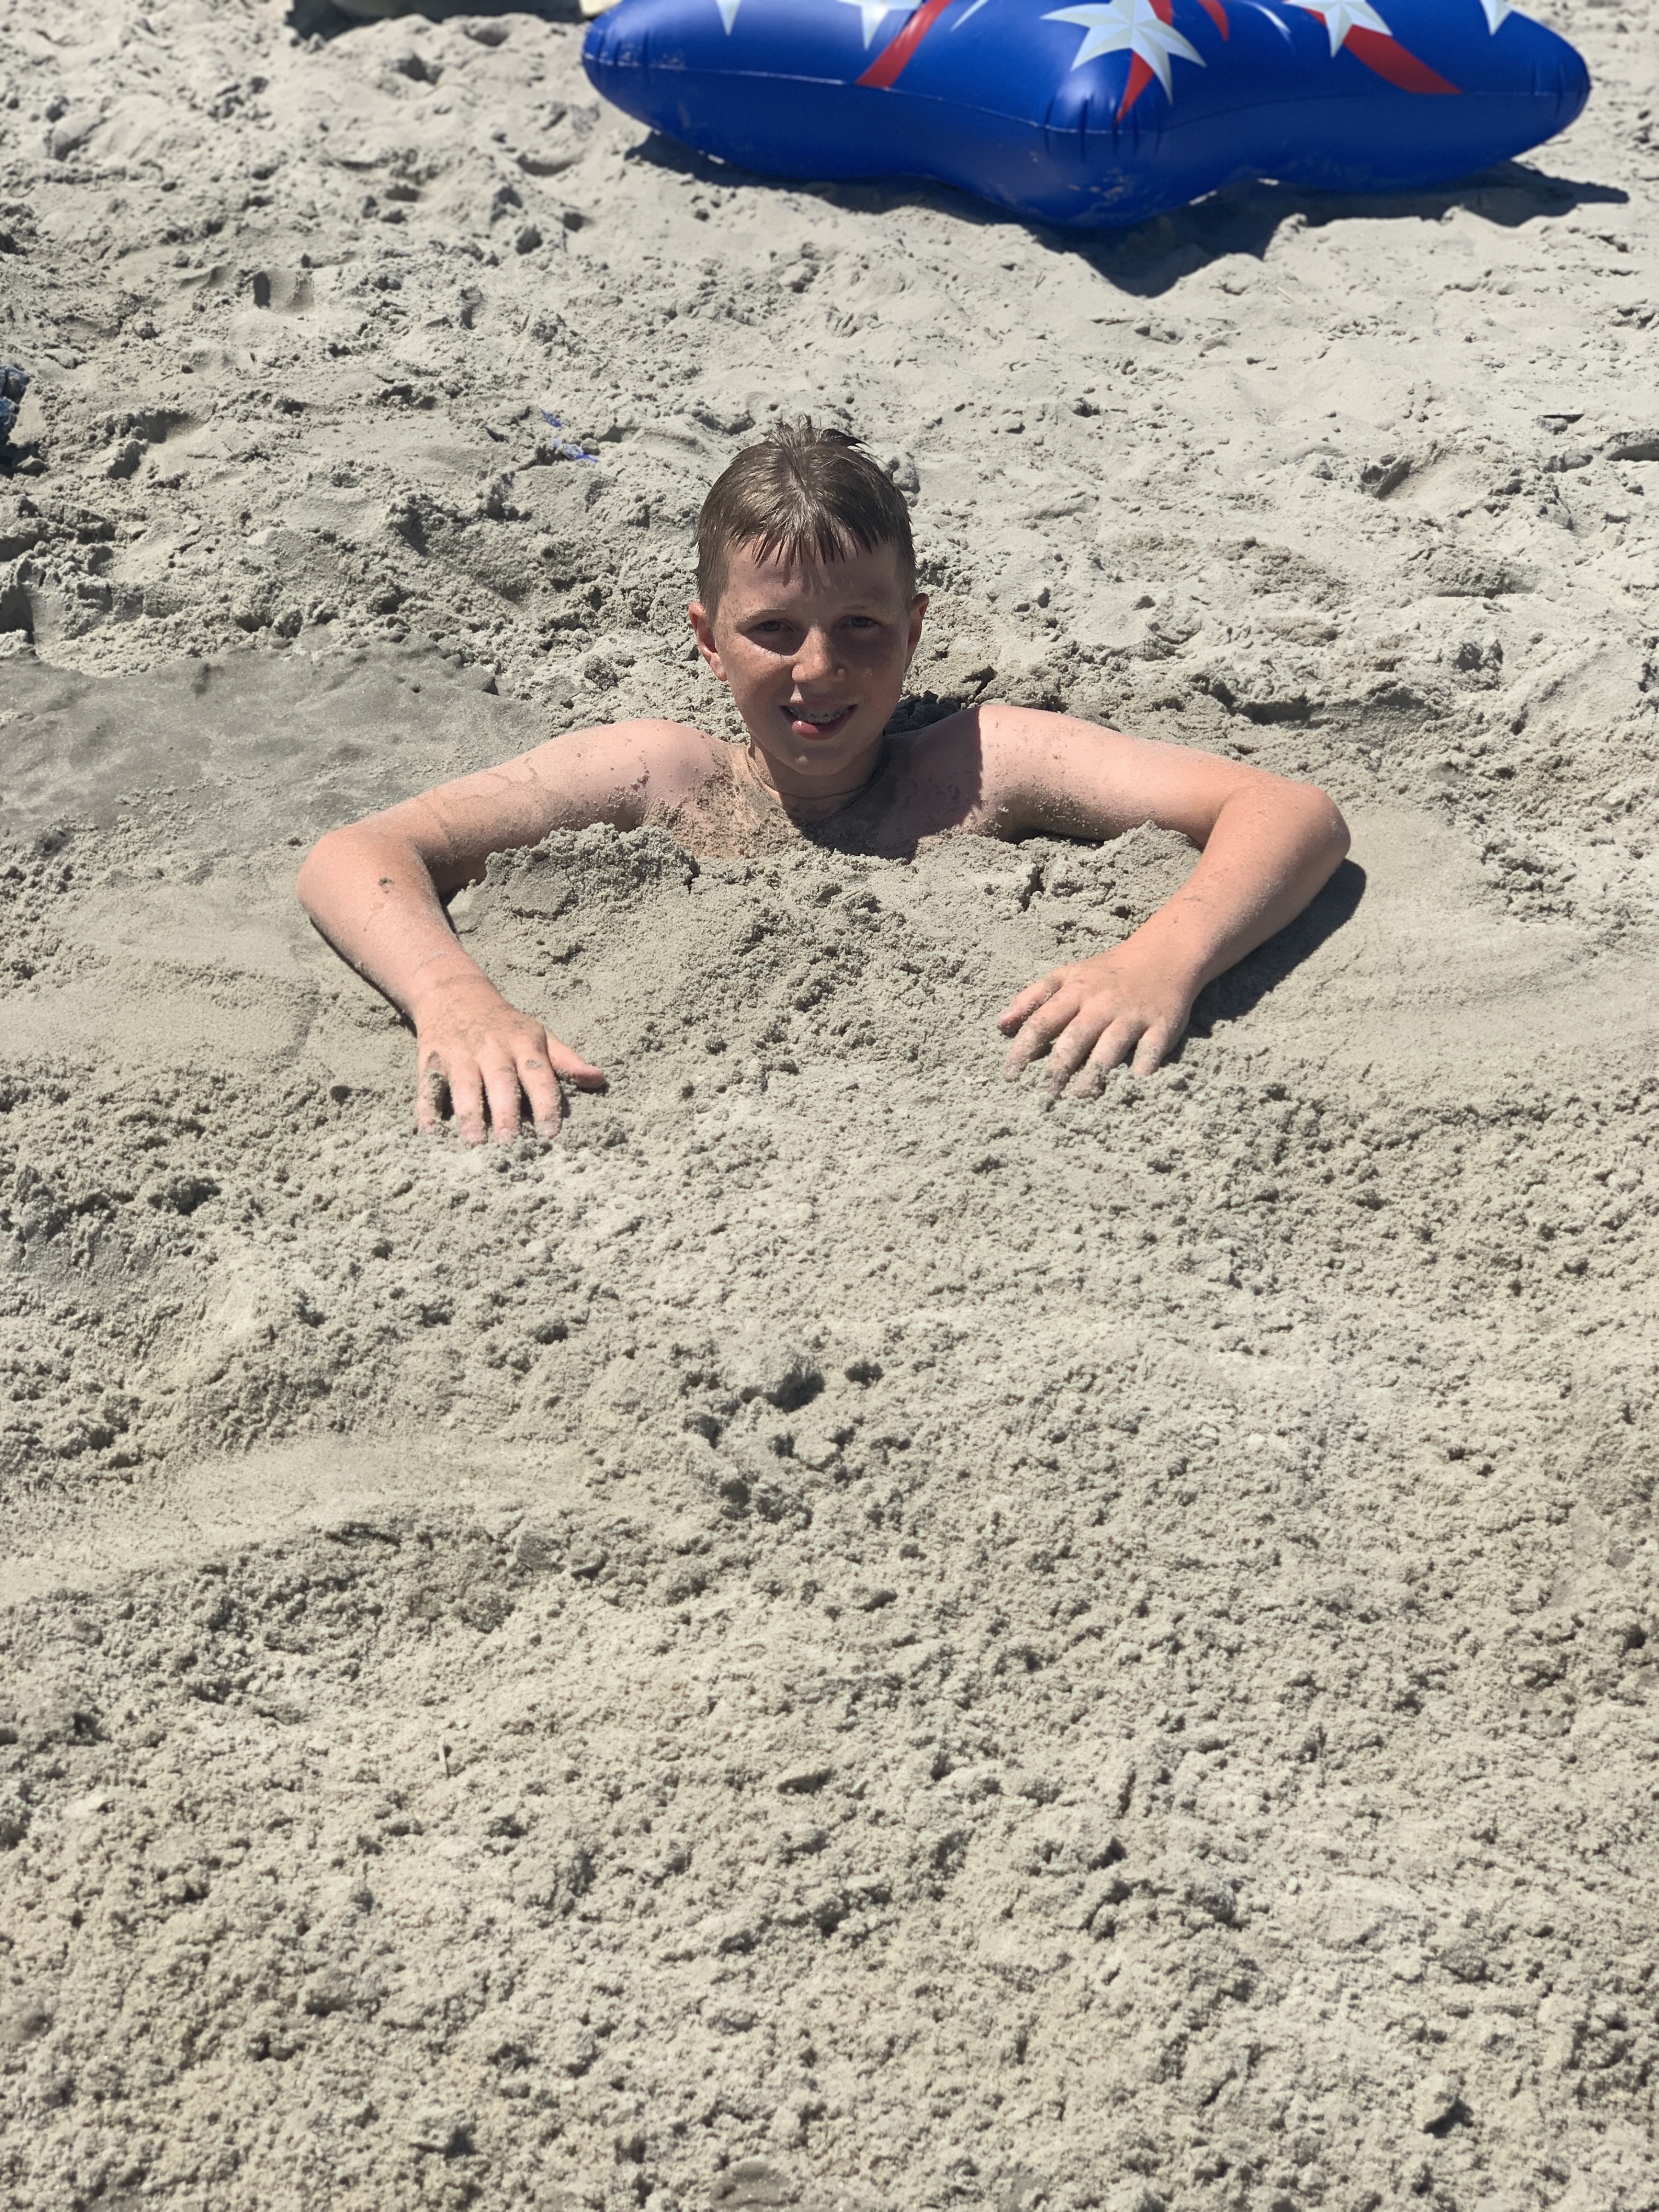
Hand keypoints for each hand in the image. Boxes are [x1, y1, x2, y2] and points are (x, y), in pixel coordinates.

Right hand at [412, 974, 605, 1142]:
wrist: (453, 993)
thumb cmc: (505, 1025)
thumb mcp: (539, 1035)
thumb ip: (566, 1060)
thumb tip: (599, 1078)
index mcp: (523, 1043)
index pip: (538, 1074)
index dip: (546, 1102)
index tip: (551, 1132)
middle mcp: (491, 1047)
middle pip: (500, 1080)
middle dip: (505, 1110)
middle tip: (509, 1142)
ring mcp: (458, 1053)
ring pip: (463, 1084)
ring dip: (468, 1112)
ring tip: (473, 1141)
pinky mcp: (430, 1059)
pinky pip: (428, 1085)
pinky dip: (426, 1108)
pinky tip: (430, 1132)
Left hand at [997, 940, 1194, 1091]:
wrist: (1164, 955)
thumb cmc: (1108, 973)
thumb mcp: (1068, 975)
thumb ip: (1034, 997)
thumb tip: (1002, 1024)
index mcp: (1076, 991)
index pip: (1043, 1021)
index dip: (1024, 1049)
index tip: (1010, 1076)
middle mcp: (1102, 1004)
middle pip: (1075, 1038)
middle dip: (1057, 1069)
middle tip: (1043, 1097)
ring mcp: (1133, 1015)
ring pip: (1110, 1047)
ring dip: (1095, 1073)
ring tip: (1080, 1096)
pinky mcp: (1162, 1025)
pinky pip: (1152, 1048)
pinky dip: (1144, 1066)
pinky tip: (1134, 1084)